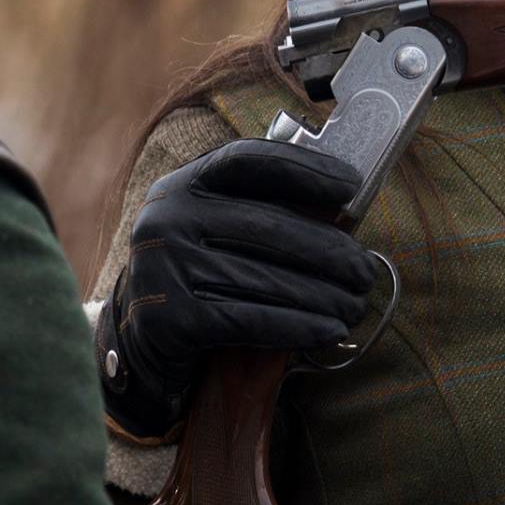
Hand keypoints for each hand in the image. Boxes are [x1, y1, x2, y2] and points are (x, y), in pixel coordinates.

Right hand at [98, 138, 376, 441]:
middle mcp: (166, 218)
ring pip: (264, 278)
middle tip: (365, 272)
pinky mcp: (169, 318)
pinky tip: (329, 330)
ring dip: (323, 295)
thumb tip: (345, 216)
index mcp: (183, 186)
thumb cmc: (199, 280)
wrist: (140, 343)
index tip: (352, 187)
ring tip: (355, 305)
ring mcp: (163, 267)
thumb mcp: (215, 233)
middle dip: (329, 251)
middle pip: (268, 226)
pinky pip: (248, 320)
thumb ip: (261, 212)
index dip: (304, 169)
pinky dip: (297, 327)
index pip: (249, 161)